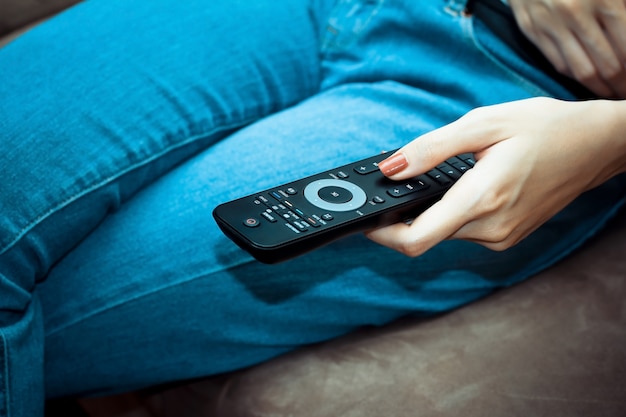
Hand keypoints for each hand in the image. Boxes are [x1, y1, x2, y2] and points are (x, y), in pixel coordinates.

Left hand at [366, 98, 625, 256]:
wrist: (595, 145)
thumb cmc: (545, 128)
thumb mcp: (483, 124)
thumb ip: (431, 149)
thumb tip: (390, 168)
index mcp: (482, 199)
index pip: (417, 239)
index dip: (382, 234)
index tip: (366, 219)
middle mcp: (491, 228)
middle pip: (426, 236)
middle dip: (403, 215)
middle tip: (398, 183)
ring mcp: (501, 236)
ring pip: (445, 232)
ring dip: (429, 211)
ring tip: (435, 177)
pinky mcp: (507, 235)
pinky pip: (464, 230)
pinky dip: (450, 212)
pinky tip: (459, 186)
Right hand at [508, 0, 625, 97]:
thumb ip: (623, 11)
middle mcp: (577, 13)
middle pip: (608, 65)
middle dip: (623, 85)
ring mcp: (552, 24)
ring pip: (583, 71)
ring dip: (601, 88)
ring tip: (612, 94)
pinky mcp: (534, 30)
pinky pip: (560, 64)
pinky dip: (577, 77)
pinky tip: (589, 82)